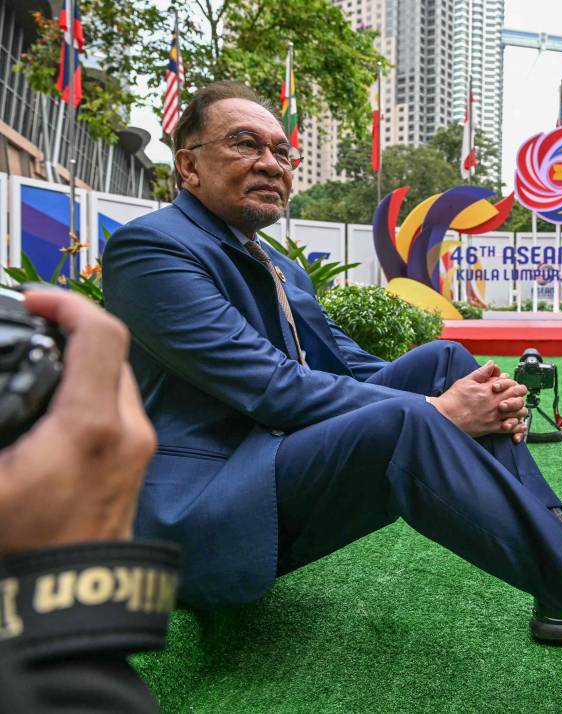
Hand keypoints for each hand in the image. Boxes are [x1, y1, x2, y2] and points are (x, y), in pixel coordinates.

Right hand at [0, 290, 155, 553]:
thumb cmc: (20, 550)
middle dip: (70, 330)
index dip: (66, 304)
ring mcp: (138, 448)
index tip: (31, 300)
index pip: (101, 334)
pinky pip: (117, 407)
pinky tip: (51, 403)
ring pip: (116, 379)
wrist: (66, 606)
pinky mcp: (136, 464)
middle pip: (111, 351)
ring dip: (80, 360)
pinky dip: (88, 390)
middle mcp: (128, 430)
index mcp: (92, 425)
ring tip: (35, 360)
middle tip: (28, 327)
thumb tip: (1, 400)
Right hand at [428, 360, 528, 441]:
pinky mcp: (492, 428)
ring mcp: (495, 416)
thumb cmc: (453, 400)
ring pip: (518, 412)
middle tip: (518, 394)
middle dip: (520, 393)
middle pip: (517, 396)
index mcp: (489, 390)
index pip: (510, 383)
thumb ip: (481, 373)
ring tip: (517, 409)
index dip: (512, 382)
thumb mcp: (466, 381)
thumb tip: (491, 364)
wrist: (446, 417)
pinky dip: (517, 426)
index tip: (510, 384)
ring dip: (520, 409)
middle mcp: (494, 402)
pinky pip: (511, 428)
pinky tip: (517, 424)